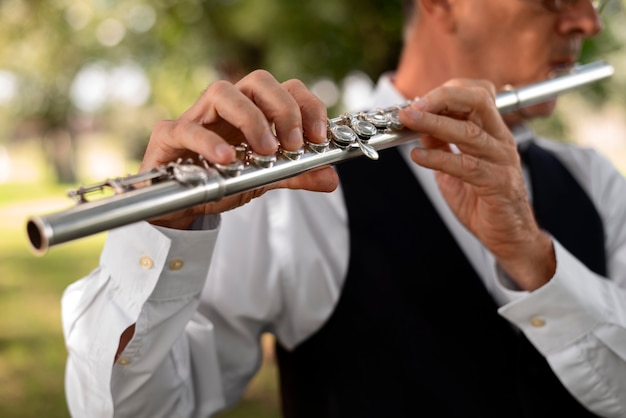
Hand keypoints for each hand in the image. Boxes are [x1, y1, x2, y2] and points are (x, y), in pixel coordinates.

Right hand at [140, 70, 338, 229]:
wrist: (180, 203)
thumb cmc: (221, 179)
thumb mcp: (264, 179)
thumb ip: (295, 175)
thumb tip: (330, 177)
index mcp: (255, 110)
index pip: (287, 89)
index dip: (307, 106)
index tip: (319, 137)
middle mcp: (228, 107)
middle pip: (258, 80)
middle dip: (283, 109)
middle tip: (293, 145)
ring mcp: (198, 117)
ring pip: (222, 92)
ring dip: (251, 119)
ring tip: (265, 151)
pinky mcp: (170, 135)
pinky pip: (187, 129)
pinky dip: (209, 142)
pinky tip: (227, 159)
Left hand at [399, 80, 555, 289]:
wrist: (508, 236)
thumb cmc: (482, 200)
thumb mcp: (455, 167)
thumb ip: (441, 144)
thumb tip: (417, 123)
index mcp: (492, 131)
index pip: (476, 94)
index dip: (446, 92)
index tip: (416, 100)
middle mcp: (500, 140)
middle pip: (477, 101)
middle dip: (442, 98)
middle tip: (412, 106)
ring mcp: (501, 160)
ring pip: (469, 132)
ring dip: (433, 124)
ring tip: (408, 122)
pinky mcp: (497, 183)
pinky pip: (466, 166)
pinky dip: (438, 158)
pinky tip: (418, 156)